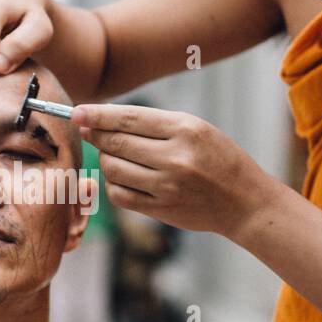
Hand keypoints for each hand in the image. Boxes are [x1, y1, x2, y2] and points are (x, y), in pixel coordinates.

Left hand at [71, 102, 274, 239]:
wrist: (245, 202)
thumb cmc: (219, 159)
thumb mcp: (197, 129)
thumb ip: (155, 124)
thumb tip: (102, 122)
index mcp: (185, 129)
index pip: (128, 118)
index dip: (97, 115)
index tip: (76, 112)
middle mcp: (175, 157)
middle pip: (116, 143)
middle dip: (97, 136)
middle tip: (90, 132)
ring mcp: (167, 185)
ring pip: (113, 168)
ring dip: (105, 160)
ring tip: (114, 155)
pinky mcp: (161, 208)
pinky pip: (120, 195)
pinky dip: (113, 183)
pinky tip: (122, 177)